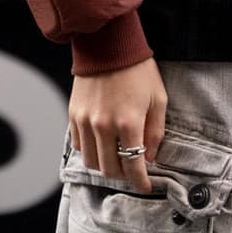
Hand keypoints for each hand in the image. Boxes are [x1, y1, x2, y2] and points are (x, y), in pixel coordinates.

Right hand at [69, 59, 168, 191]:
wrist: (108, 45)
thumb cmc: (137, 70)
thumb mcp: (158, 100)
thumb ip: (155, 133)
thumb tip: (149, 157)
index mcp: (129, 123)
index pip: (133, 166)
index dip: (141, 182)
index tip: (145, 187)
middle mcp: (104, 126)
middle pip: (110, 169)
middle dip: (124, 175)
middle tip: (132, 170)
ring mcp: (85, 121)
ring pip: (91, 162)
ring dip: (105, 165)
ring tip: (116, 158)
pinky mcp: (73, 115)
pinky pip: (79, 146)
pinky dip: (90, 151)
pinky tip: (101, 144)